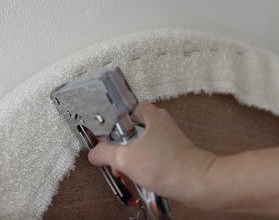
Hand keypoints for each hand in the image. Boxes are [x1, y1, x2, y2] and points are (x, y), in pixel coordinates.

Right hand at [88, 101, 216, 205]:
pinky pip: (151, 154)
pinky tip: (138, 176)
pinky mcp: (173, 152)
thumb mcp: (125, 159)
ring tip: (124, 169)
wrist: (197, 183)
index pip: (126, 108)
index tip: (104, 133)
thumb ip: (106, 153)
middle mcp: (160, 122)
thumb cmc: (168, 165)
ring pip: (141, 143)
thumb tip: (94, 152)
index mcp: (150, 115)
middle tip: (114, 154)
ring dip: (130, 156)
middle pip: (131, 128)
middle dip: (120, 144)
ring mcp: (168, 138)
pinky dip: (142, 163)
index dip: (113, 121)